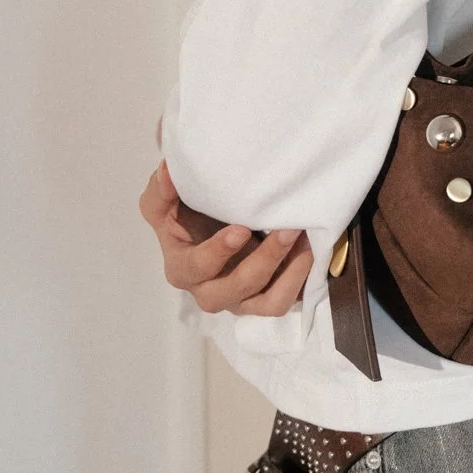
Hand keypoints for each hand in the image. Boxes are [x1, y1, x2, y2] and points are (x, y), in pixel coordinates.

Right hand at [139, 161, 312, 315]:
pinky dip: (301, 281)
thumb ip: (162, 189)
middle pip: (236, 288)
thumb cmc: (187, 214)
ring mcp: (241, 300)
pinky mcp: (265, 301)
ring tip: (306, 243)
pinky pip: (286, 301)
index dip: (219, 252)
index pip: (197, 267)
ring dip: (290, 275)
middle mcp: (210, 291)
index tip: (241, 229)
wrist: (210, 225)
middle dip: (265, 260)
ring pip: (268, 303)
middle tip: (288, 230)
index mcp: (182, 268)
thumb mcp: (167, 203)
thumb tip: (166, 169)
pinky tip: (310, 253)